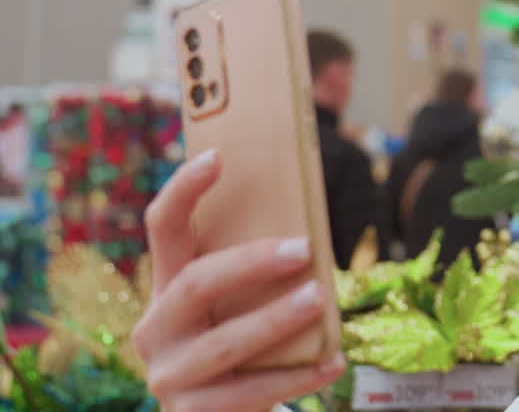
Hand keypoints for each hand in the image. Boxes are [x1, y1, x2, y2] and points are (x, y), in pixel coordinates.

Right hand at [131, 150, 346, 411]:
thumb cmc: (242, 347)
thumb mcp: (239, 307)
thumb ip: (258, 275)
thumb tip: (312, 231)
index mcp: (167, 288)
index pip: (163, 228)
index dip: (184, 191)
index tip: (220, 158)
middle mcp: (157, 329)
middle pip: (195, 284)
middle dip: (251, 263)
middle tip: (303, 248)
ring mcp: (169, 374)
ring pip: (224, 343)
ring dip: (276, 318)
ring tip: (319, 298)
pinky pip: (249, 392)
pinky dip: (297, 376)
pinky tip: (333, 360)